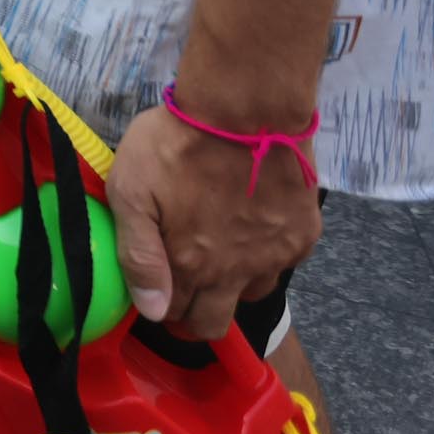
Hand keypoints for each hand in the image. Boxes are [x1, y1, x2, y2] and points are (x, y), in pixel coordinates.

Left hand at [104, 101, 320, 340]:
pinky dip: (266, 254)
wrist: (246, 110)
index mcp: (190, 265)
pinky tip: (252, 223)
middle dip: (195, 312)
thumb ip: (138, 256)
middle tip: (185, 283)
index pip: (174, 316)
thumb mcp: (130, 191)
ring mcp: (274, 255)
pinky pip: (283, 262)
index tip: (158, 285)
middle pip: (215, 323)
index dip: (161, 305)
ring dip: (232, 284)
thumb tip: (152, 311)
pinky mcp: (303, 235)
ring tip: (219, 249)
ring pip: (250, 293)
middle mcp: (236, 273)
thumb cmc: (176, 143)